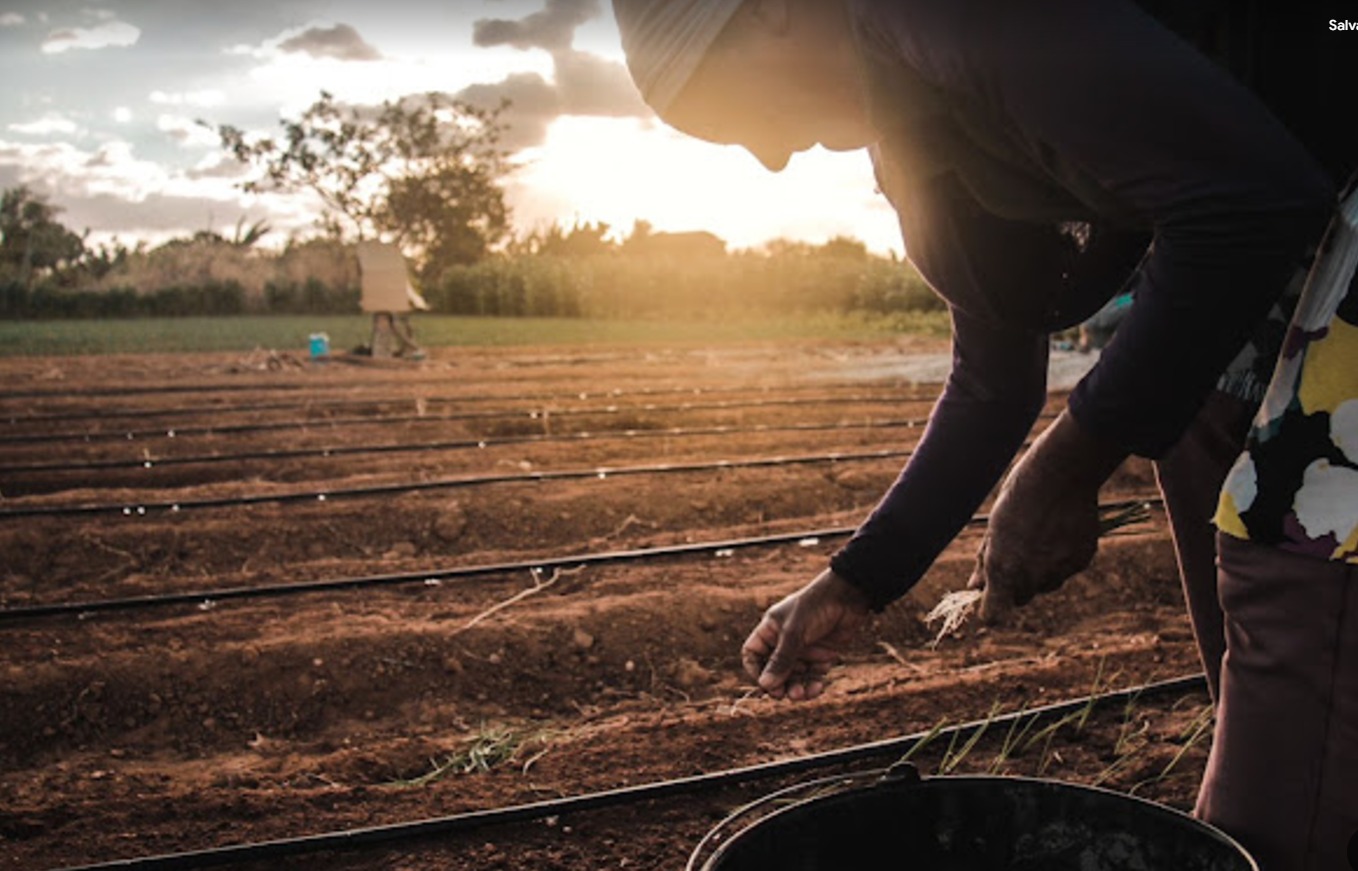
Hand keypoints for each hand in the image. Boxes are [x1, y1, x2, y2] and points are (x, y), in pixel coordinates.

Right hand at [741, 569, 870, 700]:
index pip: (753, 654)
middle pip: (775, 671)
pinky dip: (816, 679)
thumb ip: (780, 661)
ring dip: (800, 686)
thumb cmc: (815, 608)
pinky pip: (813, 674)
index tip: (766, 685)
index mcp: (770, 630)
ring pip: (795, 676)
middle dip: (783, 684)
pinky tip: (822, 678)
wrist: (848, 597)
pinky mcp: (821, 654)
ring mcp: (803, 648)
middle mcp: (784, 641)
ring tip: (809, 692)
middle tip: (791, 695)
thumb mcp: (794, 634)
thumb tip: (765, 685)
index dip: (755, 671)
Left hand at [968, 409, 1127, 622]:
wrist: (1062, 473)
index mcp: (1003, 570)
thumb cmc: (1018, 496)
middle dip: (1015, 582)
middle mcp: (1033, 577)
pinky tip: (1060, 528)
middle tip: (1015, 549)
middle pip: (1021, 597)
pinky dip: (1062, 556)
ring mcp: (1060, 570)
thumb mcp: (993, 528)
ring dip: (1040, 570)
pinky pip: (1067, 568)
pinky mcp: (1083, 560)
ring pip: (1046, 583)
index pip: (993, 616)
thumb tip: (974, 586)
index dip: (989, 607)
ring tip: (1039, 533)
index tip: (988, 595)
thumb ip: (985, 562)